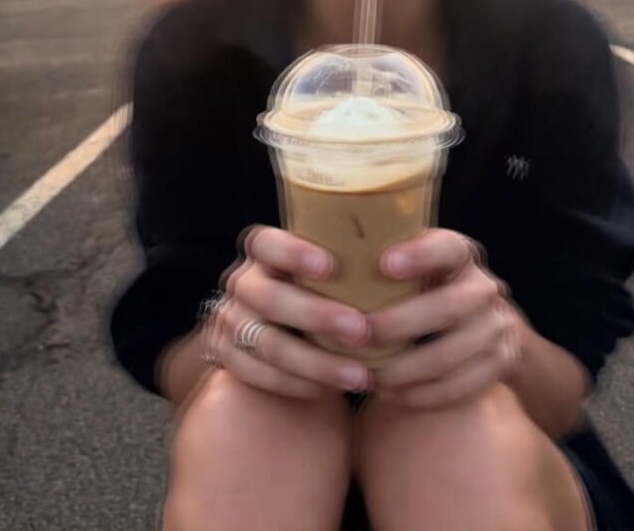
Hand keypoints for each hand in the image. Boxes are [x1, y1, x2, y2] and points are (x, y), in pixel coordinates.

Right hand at [206, 225, 372, 399]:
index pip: (267, 242)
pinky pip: (260, 375)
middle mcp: (243, 281)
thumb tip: (406, 259)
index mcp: (263, 250)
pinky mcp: (227, 356)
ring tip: (360, 375)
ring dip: (316, 362)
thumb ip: (349, 262)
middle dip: (317, 316)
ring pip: (268, 343)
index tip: (332, 267)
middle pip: (271, 298)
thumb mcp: (327, 268)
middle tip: (362, 330)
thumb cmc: (322, 289)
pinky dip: (299, 385)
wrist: (280, 329)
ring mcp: (230, 319)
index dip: (294, 253)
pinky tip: (333, 390)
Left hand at [369, 229, 520, 409]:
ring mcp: (496, 327)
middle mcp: (483, 287)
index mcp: (460, 253)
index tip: (383, 264)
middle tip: (358, 337)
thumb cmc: (426, 285)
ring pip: (450, 355)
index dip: (419, 255)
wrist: (482, 317)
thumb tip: (322, 259)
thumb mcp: (416, 261)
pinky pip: (459, 386)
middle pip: (447, 307)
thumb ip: (385, 257)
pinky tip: (389, 393)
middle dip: (399, 325)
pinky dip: (420, 394)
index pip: (447, 247)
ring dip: (404, 370)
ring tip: (367, 376)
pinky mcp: (499, 363)